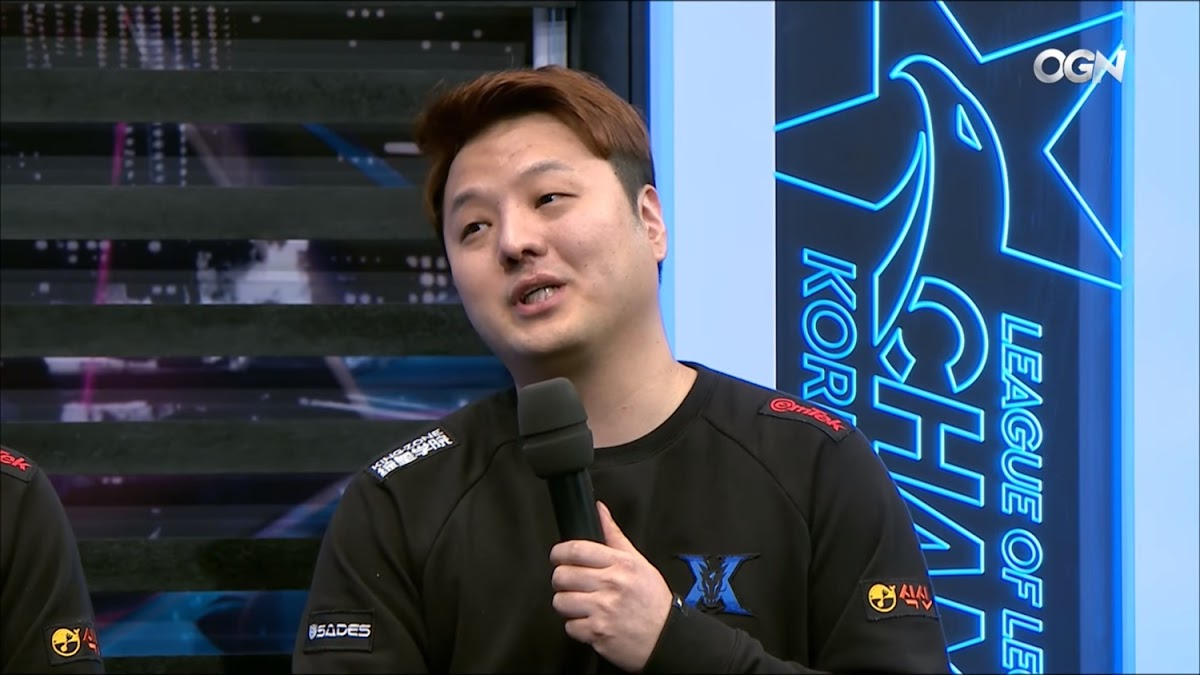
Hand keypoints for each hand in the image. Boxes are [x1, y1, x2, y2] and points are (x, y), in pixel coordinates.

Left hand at [549, 501, 673, 672]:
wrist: (667, 637)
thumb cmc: (653, 601)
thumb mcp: (638, 562)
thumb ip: (614, 536)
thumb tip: (600, 511)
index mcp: (620, 564)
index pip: (576, 550)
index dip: (559, 552)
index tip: (558, 557)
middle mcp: (611, 584)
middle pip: (562, 575)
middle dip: (562, 580)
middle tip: (570, 583)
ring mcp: (603, 609)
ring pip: (561, 601)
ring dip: (566, 604)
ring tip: (580, 603)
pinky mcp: (598, 633)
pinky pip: (569, 626)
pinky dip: (576, 626)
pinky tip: (589, 621)